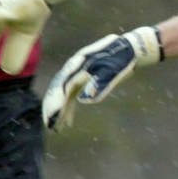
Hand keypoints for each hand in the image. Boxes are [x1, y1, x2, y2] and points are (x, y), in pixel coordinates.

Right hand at [40, 27, 162, 130]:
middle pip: (57, 91)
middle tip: (50, 127)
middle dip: (52, 110)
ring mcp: (76, 74)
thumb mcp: (112, 71)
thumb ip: (98, 84)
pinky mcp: (81, 80)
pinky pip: (71, 96)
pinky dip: (69, 108)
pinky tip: (69, 122)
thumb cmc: (120, 60)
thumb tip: (83, 100)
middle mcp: (72, 70)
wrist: (127, 49)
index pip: (62, 87)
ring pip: (63, 95)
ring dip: (60, 111)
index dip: (56, 104)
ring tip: (57, 129)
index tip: (51, 119)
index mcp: (77, 66)